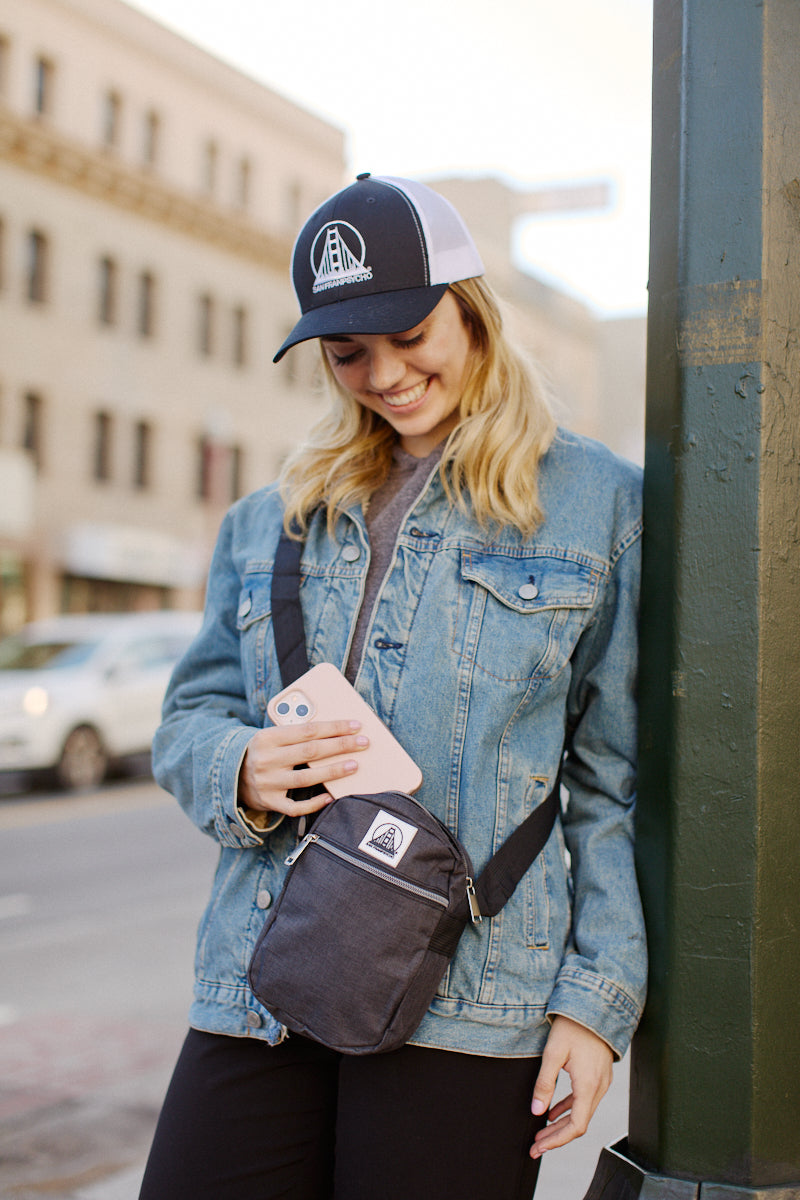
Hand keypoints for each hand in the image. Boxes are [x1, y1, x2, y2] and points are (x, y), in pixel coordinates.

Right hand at [238, 721, 367, 817]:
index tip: (355, 725)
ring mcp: (268, 783)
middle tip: (363, 743)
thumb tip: (334, 731)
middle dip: (341, 746)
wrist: (231, 775)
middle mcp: (266, 760)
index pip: (307, 730)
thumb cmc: (262, 751)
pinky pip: (296, 807)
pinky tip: (330, 796)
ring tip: (354, 765)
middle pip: (311, 751)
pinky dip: (314, 803)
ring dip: (333, 771)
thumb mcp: (271, 737)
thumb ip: (296, 734)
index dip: (334, 727)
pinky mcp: (270, 802)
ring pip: (306, 778)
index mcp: (267, 738)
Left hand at [530, 1015, 613, 1157]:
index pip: (576, 1126)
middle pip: (579, 1123)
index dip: (557, 1141)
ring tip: (541, 1132)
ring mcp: (601, 1082)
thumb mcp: (553, 1053)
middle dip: (556, 1137)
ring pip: (582, 1113)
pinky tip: (553, 1112)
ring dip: (562, 1125)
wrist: (595, 1005)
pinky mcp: (599, 1075)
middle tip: (536, 1146)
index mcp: (588, 1085)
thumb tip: (536, 1111)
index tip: (539, 1147)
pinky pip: (585, 1100)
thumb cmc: (573, 1026)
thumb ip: (545, 1083)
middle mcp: (599, 1087)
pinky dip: (569, 1109)